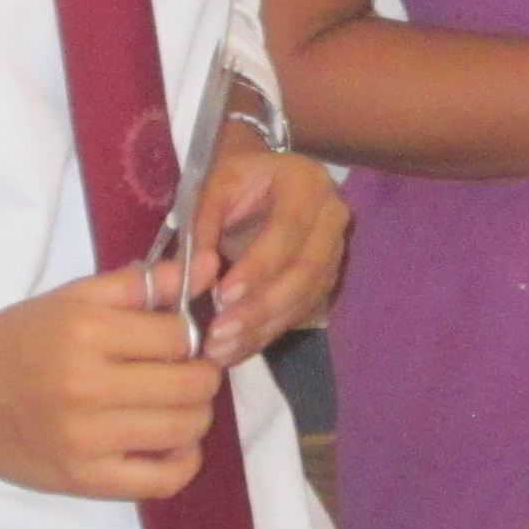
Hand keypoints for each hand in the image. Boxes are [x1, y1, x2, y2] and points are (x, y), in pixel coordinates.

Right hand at [0, 271, 221, 497]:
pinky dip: (183, 462)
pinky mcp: (84, 480)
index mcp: (86, 332)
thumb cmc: (15, 341)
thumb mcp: (73, 299)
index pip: (179, 336)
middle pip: (191, 385)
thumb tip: (210, 267)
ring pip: (186, 429)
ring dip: (195, 414)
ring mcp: (86, 440)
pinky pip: (163, 481)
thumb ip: (142, 283)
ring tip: (173, 403)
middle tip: (183, 372)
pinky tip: (170, 443)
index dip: (189, 335)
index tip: (175, 341)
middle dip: (200, 375)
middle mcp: (87, 387)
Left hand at [189, 139, 346, 365]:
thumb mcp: (212, 188)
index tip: (223, 295)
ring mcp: (335, 253)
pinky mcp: (325, 281)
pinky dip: (266, 334)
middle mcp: (332, 219)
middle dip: (260, 308)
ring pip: (305, 299)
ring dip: (262, 329)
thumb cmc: (234, 178)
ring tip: (221, 350)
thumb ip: (201, 228)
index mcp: (307, 184)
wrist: (262, 178)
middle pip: (304, 272)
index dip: (258, 267)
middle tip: (220, 333)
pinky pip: (300, 313)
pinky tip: (236, 350)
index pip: (287, 232)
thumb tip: (194, 277)